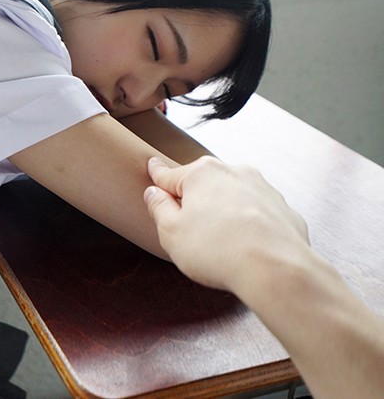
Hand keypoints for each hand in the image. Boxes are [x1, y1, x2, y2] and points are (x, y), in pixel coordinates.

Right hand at [143, 156, 308, 292]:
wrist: (276, 269)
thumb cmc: (217, 250)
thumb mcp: (171, 232)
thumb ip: (159, 208)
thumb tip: (154, 193)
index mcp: (201, 174)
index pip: (170, 175)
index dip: (157, 175)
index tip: (152, 165)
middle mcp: (233, 172)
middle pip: (203, 183)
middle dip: (194, 198)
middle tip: (187, 225)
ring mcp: (262, 188)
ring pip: (232, 196)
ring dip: (223, 210)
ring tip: (220, 241)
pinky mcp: (283, 208)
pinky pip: (257, 213)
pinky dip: (249, 223)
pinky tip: (245, 245)